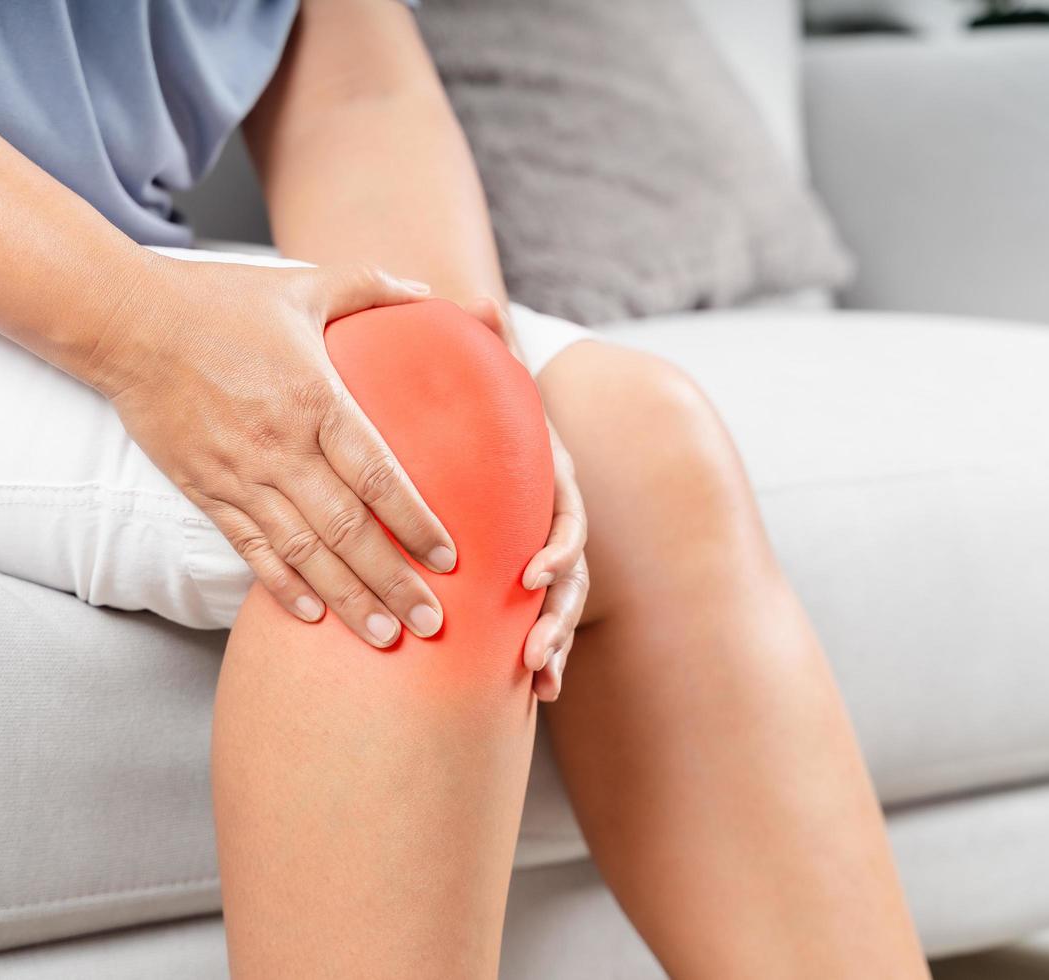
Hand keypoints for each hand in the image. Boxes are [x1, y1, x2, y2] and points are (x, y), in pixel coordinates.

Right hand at [88, 254, 456, 647]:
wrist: (127, 322)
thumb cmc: (221, 301)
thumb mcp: (304, 285)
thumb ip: (373, 288)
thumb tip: (431, 293)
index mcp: (315, 398)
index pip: (376, 475)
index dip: (415, 521)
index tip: (450, 558)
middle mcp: (280, 447)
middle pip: (347, 529)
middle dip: (393, 581)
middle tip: (432, 622)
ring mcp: (239, 474)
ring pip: (302, 552)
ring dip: (346, 599)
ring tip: (385, 637)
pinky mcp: (204, 489)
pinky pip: (249, 548)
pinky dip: (281, 586)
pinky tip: (311, 618)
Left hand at [466, 298, 589, 701]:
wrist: (486, 426)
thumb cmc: (483, 400)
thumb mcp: (486, 371)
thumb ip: (486, 341)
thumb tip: (477, 301)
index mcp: (553, 476)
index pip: (568, 514)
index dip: (558, 546)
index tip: (533, 572)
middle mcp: (556, 517)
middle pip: (571, 573)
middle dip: (556, 614)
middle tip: (535, 649)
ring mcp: (546, 550)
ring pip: (561, 605)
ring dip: (552, 643)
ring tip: (537, 680)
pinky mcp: (527, 577)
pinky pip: (541, 620)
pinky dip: (541, 655)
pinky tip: (532, 692)